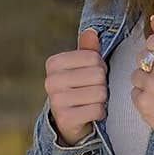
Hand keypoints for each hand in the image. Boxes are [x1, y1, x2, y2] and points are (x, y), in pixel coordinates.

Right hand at [44, 27, 107, 144]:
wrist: (69, 122)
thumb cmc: (79, 89)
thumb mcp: (82, 67)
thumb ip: (88, 50)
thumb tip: (91, 31)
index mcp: (53, 63)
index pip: (93, 57)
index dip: (100, 67)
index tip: (91, 76)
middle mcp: (51, 80)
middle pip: (98, 74)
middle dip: (102, 84)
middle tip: (92, 90)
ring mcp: (56, 100)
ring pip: (100, 93)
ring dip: (102, 99)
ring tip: (91, 102)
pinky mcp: (65, 118)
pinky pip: (97, 110)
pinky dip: (100, 113)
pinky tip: (90, 113)